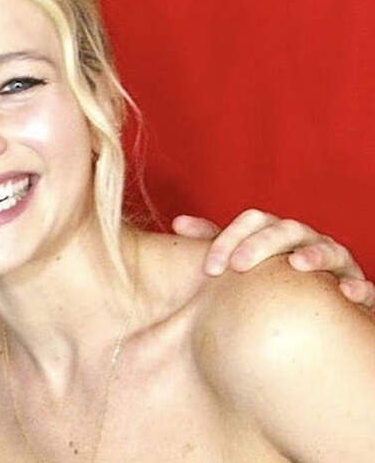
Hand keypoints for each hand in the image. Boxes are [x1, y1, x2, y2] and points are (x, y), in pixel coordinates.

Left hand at [173, 209, 373, 311]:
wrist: (314, 311)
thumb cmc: (271, 282)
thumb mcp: (243, 262)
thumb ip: (216, 243)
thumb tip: (178, 223)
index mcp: (277, 235)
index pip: (254, 221)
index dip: (230, 237)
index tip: (209, 268)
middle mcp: (308, 243)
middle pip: (288, 230)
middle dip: (263, 244)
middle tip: (238, 266)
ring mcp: (336, 264)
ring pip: (331, 250)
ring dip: (315, 255)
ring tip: (297, 264)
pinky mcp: (357, 290)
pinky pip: (364, 287)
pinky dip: (358, 287)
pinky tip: (345, 293)